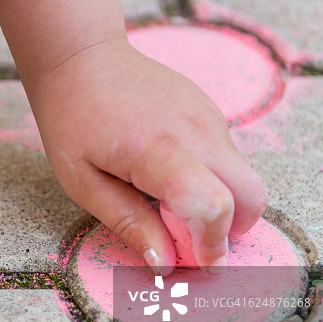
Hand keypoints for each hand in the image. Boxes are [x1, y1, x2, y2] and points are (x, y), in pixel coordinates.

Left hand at [26, 37, 267, 275]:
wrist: (80, 57)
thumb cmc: (72, 119)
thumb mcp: (83, 182)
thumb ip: (128, 223)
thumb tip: (165, 264)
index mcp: (159, 150)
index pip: (213, 204)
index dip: (211, 243)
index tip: (195, 261)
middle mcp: (196, 130)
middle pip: (250, 195)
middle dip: (231, 230)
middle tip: (189, 241)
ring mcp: (208, 116)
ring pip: (241, 176)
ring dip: (219, 203)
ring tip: (166, 203)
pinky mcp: (208, 111)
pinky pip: (226, 156)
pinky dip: (211, 178)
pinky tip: (168, 175)